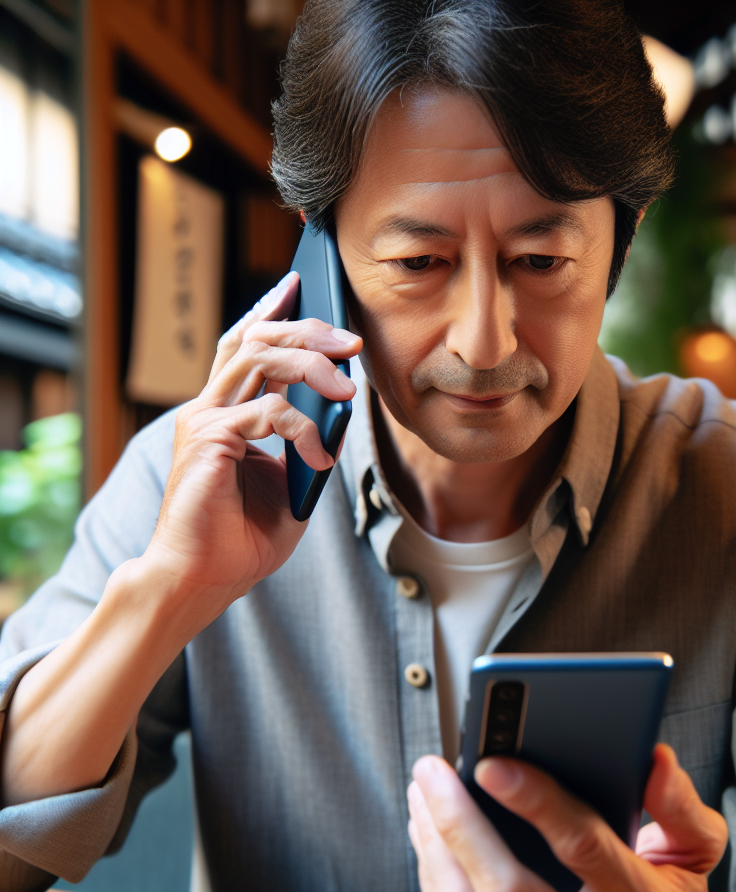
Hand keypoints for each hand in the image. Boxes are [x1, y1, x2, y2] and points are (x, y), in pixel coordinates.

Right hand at [143, 272, 361, 614]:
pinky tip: (319, 459)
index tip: (302, 285)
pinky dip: (304, 430)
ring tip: (347, 388)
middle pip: (254, 337)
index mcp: (226, 411)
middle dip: (307, 329)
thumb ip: (308, 446)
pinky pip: (268, 413)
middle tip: (349, 341)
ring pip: (258, 358)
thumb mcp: (291, 485)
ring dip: (311, 364)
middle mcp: (209, 407)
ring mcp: (203, 420)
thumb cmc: (241, 538)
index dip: (272, 310)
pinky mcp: (207, 440)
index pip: (246, 343)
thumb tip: (341, 414)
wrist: (204, 578)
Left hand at [407, 743, 732, 891]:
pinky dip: (432, 871)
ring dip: (433, 845)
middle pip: (505, 888)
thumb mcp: (697, 844)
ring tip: (424, 791)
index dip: (535, 801)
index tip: (492, 761)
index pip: (581, 847)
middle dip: (458, 822)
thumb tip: (655, 759)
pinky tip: (428, 827)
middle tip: (433, 770)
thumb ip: (679, 801)